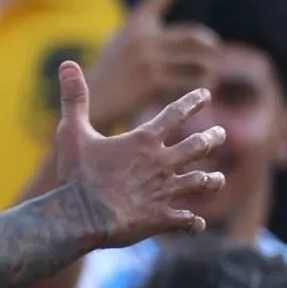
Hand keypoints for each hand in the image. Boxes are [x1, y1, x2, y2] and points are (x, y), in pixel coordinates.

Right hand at [52, 60, 224, 245]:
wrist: (81, 217)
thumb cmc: (77, 175)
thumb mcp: (72, 132)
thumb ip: (74, 98)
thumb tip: (66, 64)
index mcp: (144, 141)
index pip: (176, 114)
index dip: (192, 102)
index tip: (206, 94)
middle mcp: (163, 163)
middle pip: (198, 145)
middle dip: (212, 137)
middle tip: (220, 133)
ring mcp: (165, 191)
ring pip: (200, 182)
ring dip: (210, 180)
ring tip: (216, 178)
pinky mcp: (162, 218)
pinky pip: (186, 220)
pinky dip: (193, 222)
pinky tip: (196, 224)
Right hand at [88, 0, 218, 132]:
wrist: (91, 106)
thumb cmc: (106, 79)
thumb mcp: (119, 48)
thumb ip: (144, 36)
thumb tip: (182, 37)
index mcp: (134, 24)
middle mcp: (142, 36)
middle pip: (194, 35)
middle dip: (209, 47)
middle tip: (214, 55)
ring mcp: (148, 57)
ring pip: (197, 60)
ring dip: (209, 70)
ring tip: (209, 79)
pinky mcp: (153, 79)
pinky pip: (190, 79)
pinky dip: (201, 88)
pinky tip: (201, 95)